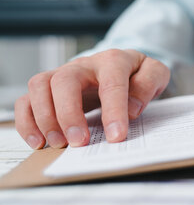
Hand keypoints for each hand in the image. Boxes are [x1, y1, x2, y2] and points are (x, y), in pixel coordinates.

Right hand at [15, 49, 169, 148]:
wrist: (125, 66)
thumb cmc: (138, 73)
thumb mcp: (155, 74)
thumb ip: (148, 85)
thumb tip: (131, 108)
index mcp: (114, 60)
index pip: (112, 83)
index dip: (113, 111)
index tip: (116, 136)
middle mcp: (84, 65)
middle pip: (65, 80)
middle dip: (69, 114)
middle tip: (79, 142)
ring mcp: (63, 74)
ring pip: (40, 85)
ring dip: (45, 117)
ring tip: (59, 143)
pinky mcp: (50, 88)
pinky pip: (28, 99)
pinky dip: (27, 121)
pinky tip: (39, 142)